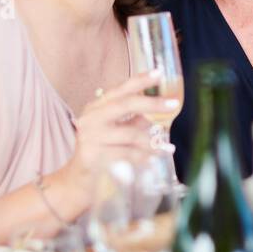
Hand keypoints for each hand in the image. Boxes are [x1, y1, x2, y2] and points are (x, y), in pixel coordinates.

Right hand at [54, 70, 177, 206]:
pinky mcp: (92, 155)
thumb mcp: (116, 131)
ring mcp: (90, 136)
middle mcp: (91, 118)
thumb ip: (133, 120)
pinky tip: (152, 161)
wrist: (78, 179)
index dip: (140, 80)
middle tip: (174, 104)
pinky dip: (142, 157)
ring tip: (168, 148)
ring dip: (152, 142)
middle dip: (152, 103)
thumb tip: (159, 109)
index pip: (120, 89)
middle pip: (125, 104)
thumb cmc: (100, 151)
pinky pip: (126, 154)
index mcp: (97, 107)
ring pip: (130, 134)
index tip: (159, 72)